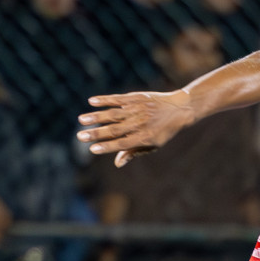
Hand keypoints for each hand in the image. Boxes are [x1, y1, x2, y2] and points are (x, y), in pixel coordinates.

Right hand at [78, 90, 194, 166]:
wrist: (179, 109)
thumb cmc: (163, 131)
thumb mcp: (153, 145)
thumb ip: (133, 152)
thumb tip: (117, 163)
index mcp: (145, 137)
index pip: (123, 143)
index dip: (107, 146)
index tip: (92, 149)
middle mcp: (140, 123)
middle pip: (115, 129)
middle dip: (96, 133)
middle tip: (80, 136)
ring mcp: (137, 109)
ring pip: (113, 114)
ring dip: (96, 116)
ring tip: (81, 120)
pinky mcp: (135, 98)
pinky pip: (117, 99)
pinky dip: (104, 100)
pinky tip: (91, 101)